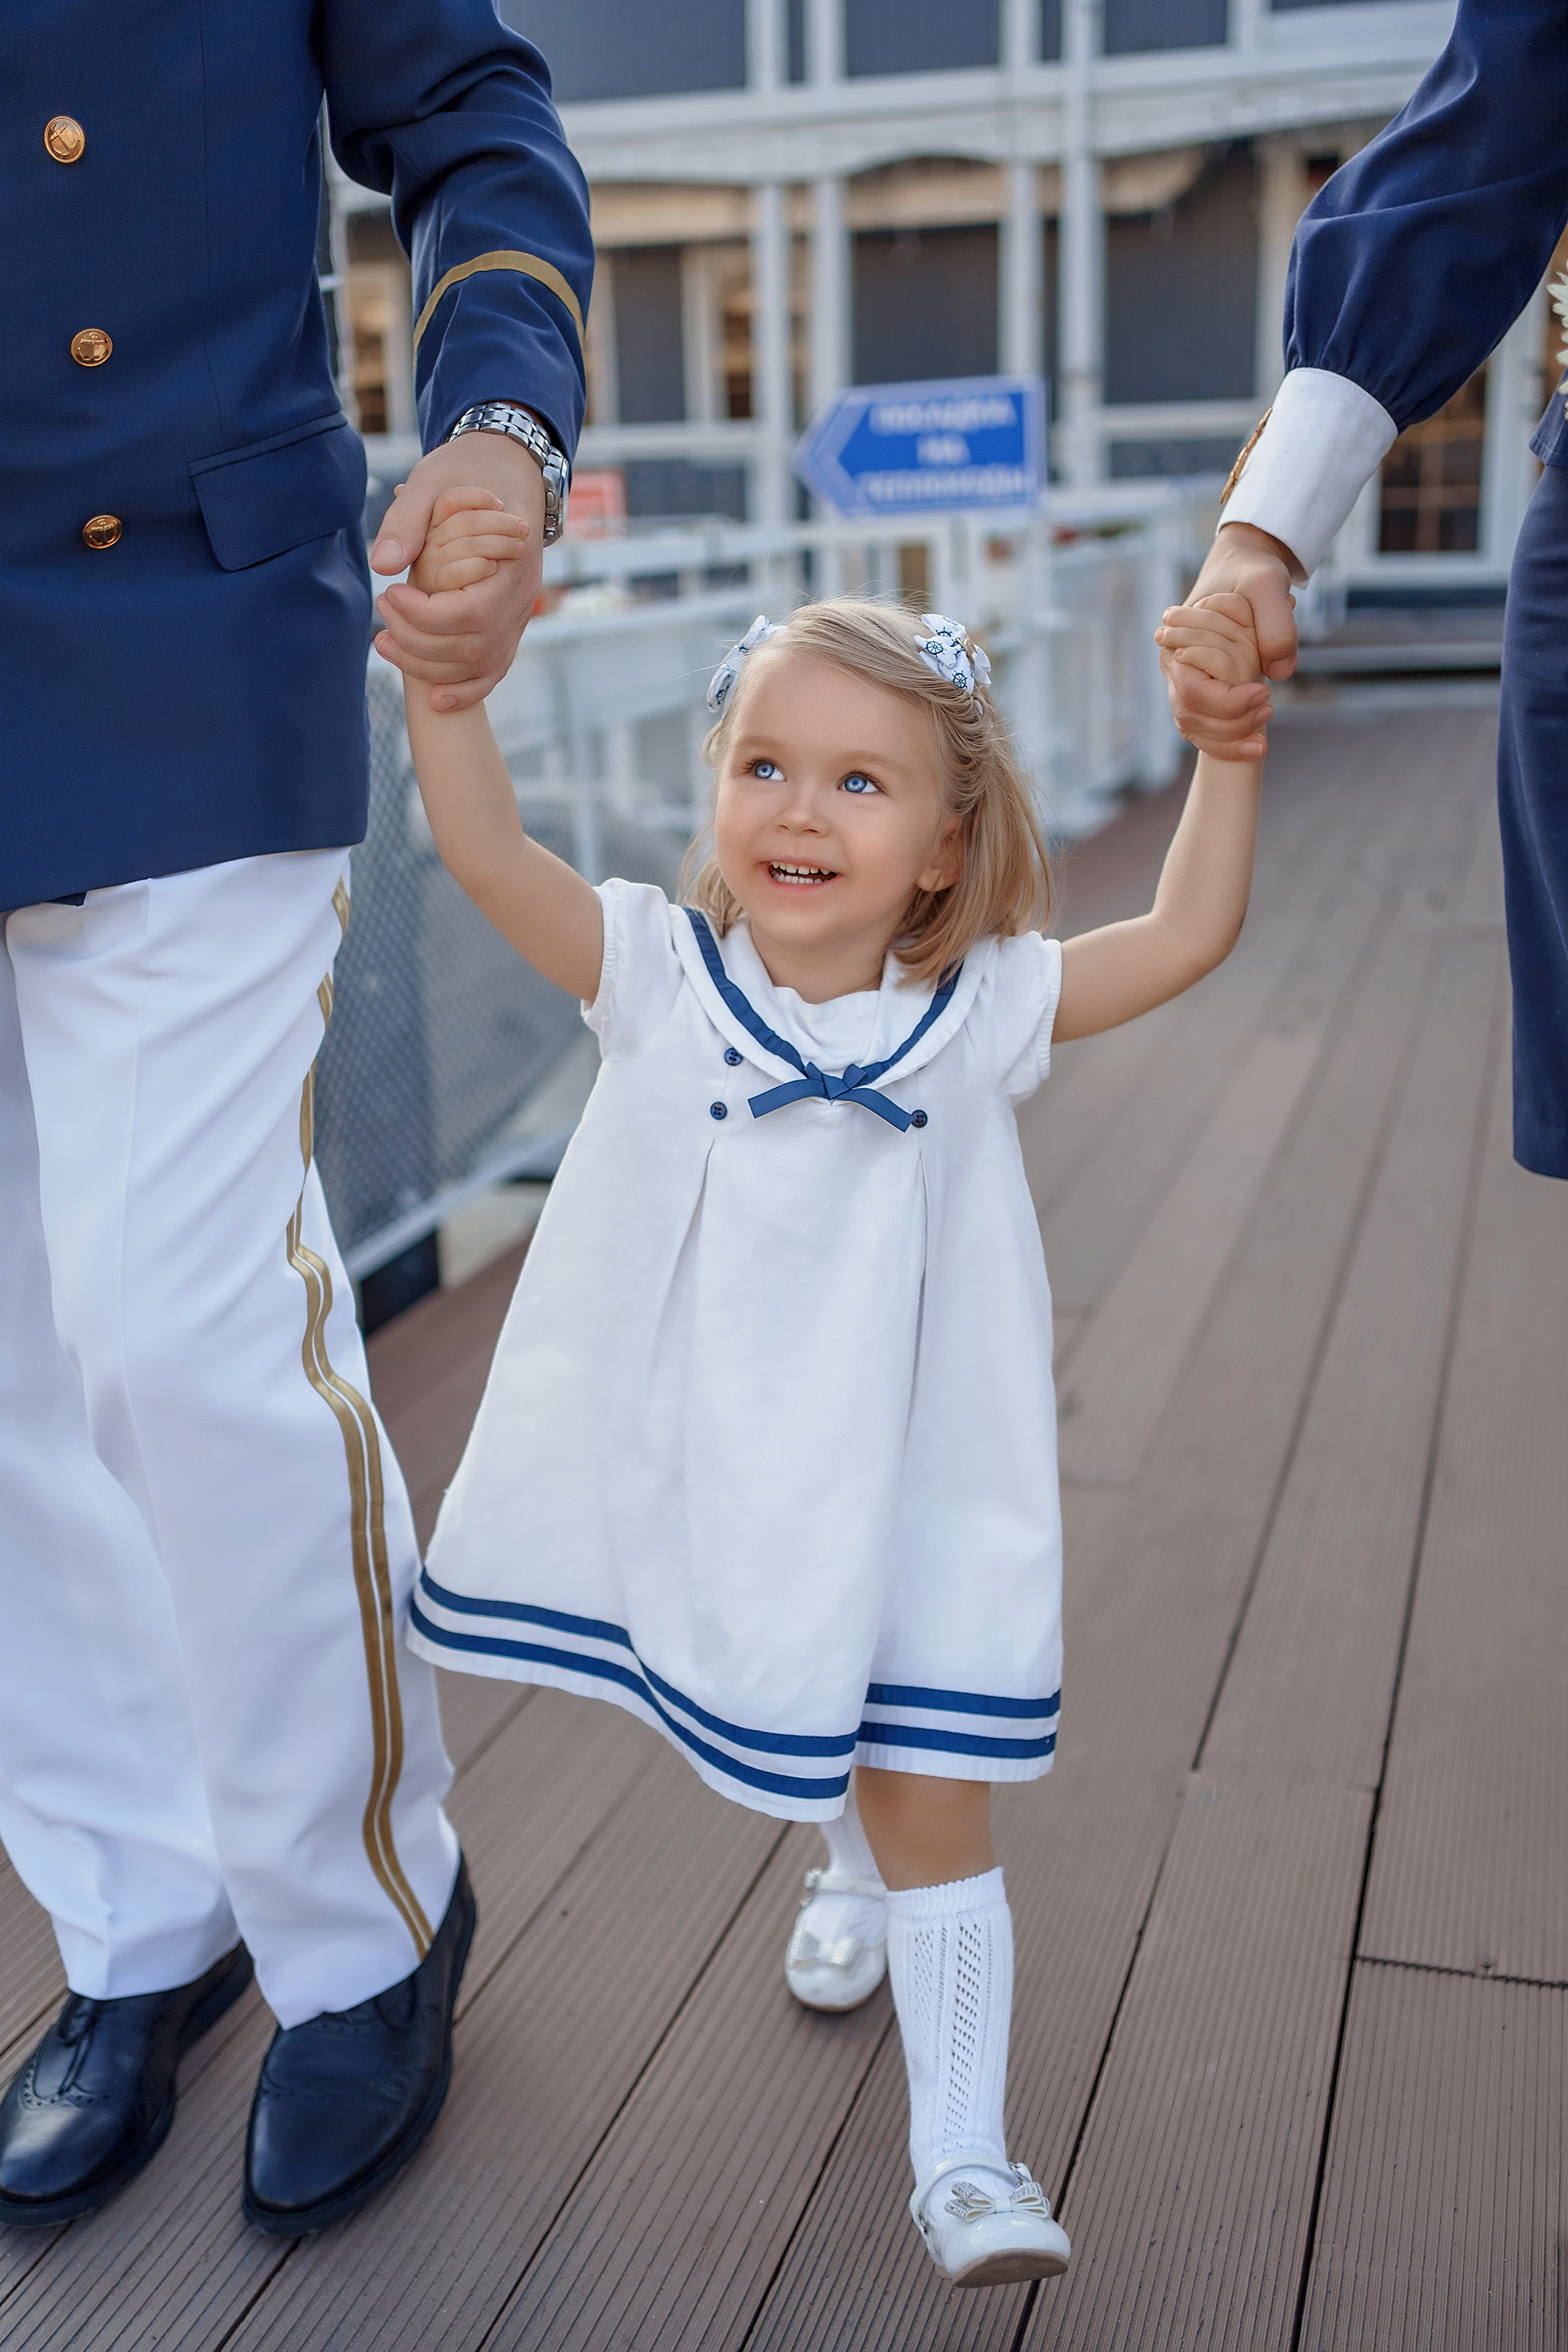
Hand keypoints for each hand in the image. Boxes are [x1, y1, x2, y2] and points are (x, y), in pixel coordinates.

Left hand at [370, 430, 547, 710]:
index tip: (391, 594)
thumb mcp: (434, 481)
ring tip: (385, 643)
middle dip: (418, 642)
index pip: (470, 614)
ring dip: (429, 666)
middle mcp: (521, 599)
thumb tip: (381, 563)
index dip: (425, 616)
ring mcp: (517, 619)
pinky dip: (465, 691)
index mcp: (510, 563)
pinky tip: (434, 699)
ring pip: (480, 666)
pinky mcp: (507, 629)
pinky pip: (492, 673)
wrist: (506, 474)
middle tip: (382, 613)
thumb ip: (408, 520)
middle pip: (473, 647)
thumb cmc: (468, 474)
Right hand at [1160, 522, 1298, 761]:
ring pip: (1198, 731)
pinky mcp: (1203, 695)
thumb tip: (1279, 673)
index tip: (1263, 692)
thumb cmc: (1253, 572)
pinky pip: (1207, 733)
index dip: (1227, 702)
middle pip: (1192, 717)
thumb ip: (1275, 625)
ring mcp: (1186, 683)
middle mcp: (1176, 667)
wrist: (1248, 567)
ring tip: (1267, 718)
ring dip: (1234, 737)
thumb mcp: (1267, 584)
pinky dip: (1231, 746)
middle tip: (1268, 704)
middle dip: (1233, 723)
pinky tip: (1259, 745)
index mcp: (1178, 641)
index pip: (1192, 692)